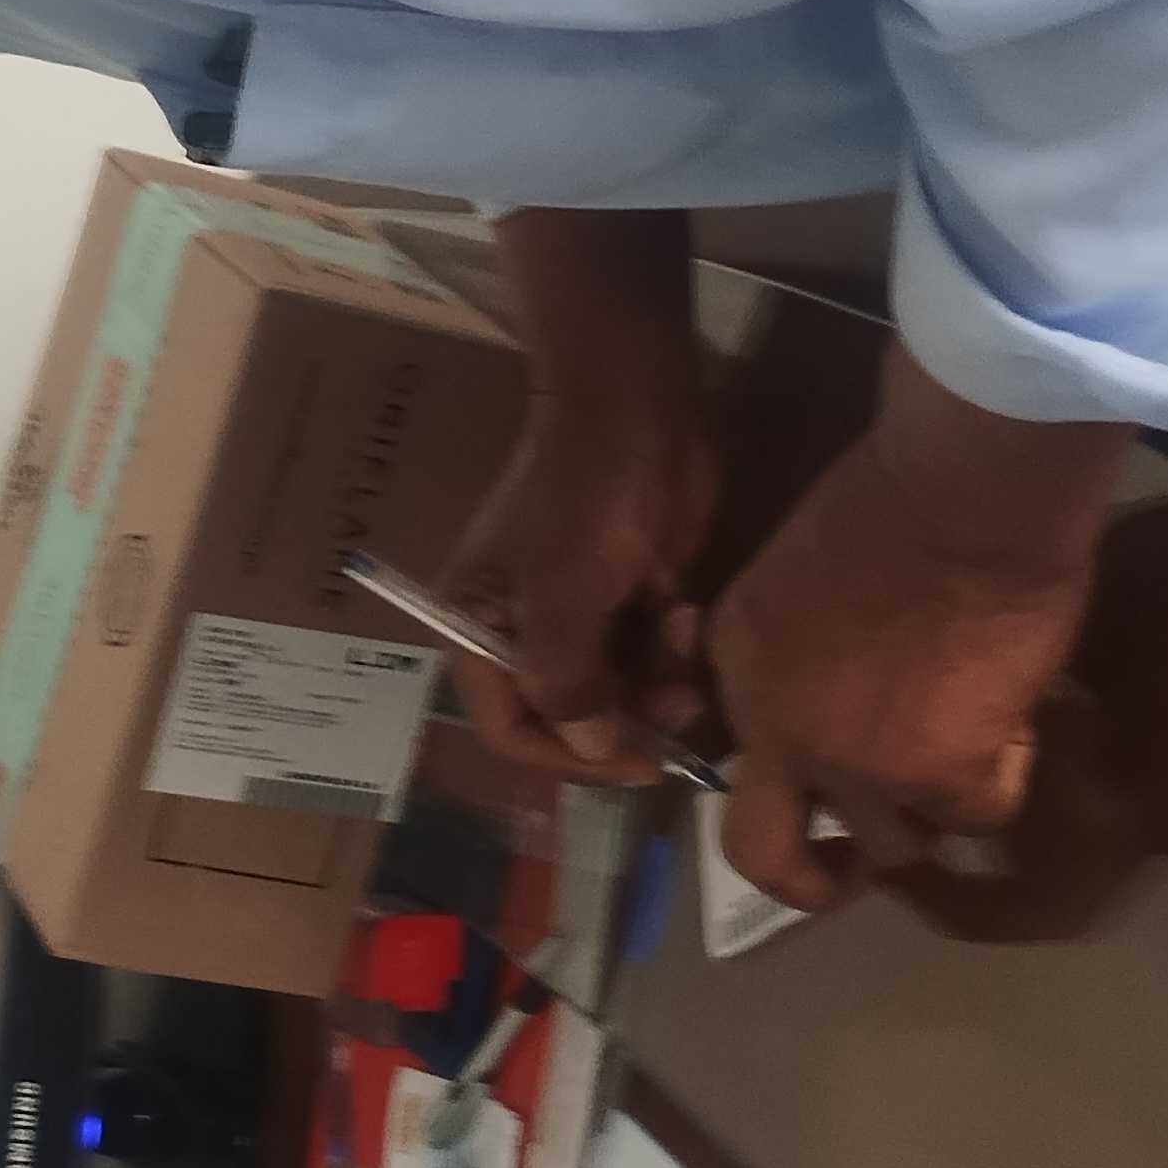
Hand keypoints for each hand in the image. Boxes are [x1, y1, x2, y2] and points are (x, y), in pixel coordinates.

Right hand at [442, 370, 720, 785]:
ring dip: (660, 682)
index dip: (570, 759)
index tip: (636, 762)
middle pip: (573, 715)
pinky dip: (674, 646)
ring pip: (622, 686)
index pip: (510, 730)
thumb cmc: (582, 499)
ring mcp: (580, 609)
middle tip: (683, 707)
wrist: (633, 404)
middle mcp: (523, 628)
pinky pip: (652, 650)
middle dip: (629, 719)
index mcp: (480, 628)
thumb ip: (567, 687)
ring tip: (687, 646)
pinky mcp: (630, 589)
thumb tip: (592, 749)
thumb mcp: (560, 599)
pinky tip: (688, 611)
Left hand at [709, 349, 1123, 911]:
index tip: (802, 825)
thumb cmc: (881, 505)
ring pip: (900, 840)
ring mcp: (868, 770)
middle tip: (858, 863)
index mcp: (746, 687)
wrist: (962, 498)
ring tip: (959, 751)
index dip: (769, 825)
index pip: (730, 788)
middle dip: (822, 880)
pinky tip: (1012, 726)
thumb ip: (778, 659)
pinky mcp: (951, 776)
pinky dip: (1002, 775)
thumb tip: (802, 704)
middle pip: (789, 862)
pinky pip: (980, 814)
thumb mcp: (785, 581)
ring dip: (929, 806)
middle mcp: (792, 743)